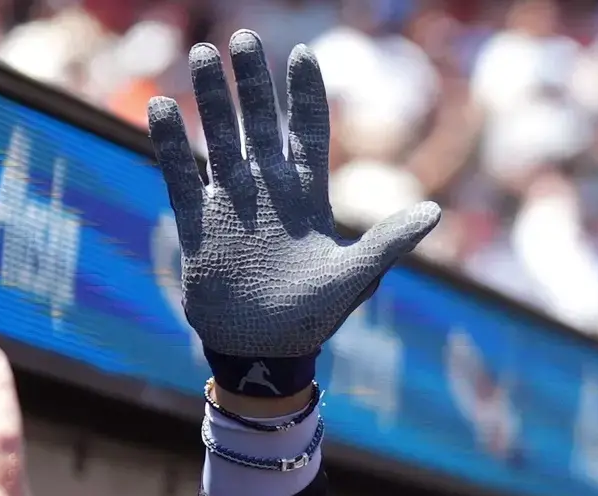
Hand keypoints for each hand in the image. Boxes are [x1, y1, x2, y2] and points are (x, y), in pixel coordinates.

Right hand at [149, 31, 440, 397]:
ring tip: (201, 56)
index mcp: (308, 197)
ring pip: (219, 139)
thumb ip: (388, 241)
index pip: (308, 132)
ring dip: (211, 100)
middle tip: (242, 41)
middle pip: (259, 123)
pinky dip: (173, 144)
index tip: (300, 55)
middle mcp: (268, 191)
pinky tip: (162, 107)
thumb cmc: (314, 317)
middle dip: (251, 83)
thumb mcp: (355, 277)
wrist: (264, 352)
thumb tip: (435, 212)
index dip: (305, 95)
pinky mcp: (199, 223)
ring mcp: (232, 204)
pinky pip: (183, 176)